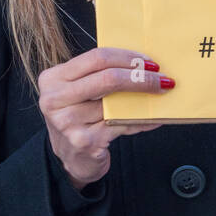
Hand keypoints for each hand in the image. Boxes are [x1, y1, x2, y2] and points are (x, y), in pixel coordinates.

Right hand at [38, 47, 170, 190]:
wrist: (69, 157)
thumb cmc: (77, 116)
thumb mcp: (78, 91)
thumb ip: (98, 75)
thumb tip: (140, 63)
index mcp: (53, 78)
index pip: (96, 58)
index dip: (126, 58)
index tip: (148, 61)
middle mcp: (55, 99)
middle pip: (108, 78)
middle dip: (140, 77)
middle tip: (162, 78)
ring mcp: (68, 122)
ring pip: (117, 104)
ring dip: (144, 100)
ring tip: (160, 95)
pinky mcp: (84, 142)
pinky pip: (122, 125)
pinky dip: (142, 120)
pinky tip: (155, 117)